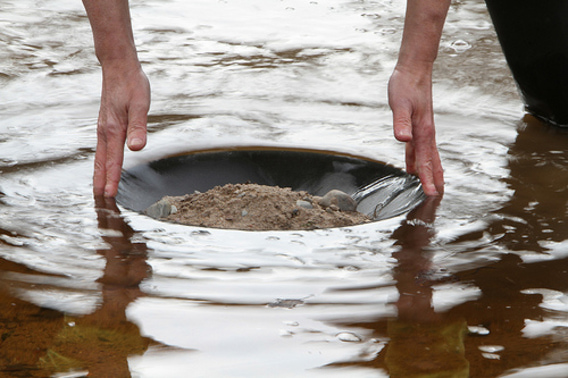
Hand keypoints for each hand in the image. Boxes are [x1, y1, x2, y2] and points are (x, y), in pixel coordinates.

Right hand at [93, 63, 149, 196]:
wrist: (119, 67)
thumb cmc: (132, 85)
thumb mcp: (140, 104)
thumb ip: (139, 127)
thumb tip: (136, 148)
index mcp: (113, 129)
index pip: (113, 160)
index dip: (112, 179)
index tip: (110, 195)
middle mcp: (105, 131)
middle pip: (101, 162)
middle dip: (101, 182)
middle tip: (101, 200)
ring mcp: (103, 128)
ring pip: (99, 156)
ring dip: (99, 174)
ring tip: (99, 189)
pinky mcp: (105, 124)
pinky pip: (102, 149)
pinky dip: (101, 162)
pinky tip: (104, 166)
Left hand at [388, 66, 443, 195]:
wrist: (413, 69)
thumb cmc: (405, 85)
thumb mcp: (399, 103)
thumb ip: (400, 122)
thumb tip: (403, 139)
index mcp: (423, 131)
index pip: (426, 160)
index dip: (428, 178)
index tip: (431, 193)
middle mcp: (426, 132)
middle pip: (432, 161)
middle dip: (434, 178)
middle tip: (436, 196)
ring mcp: (422, 129)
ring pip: (428, 156)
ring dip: (429, 171)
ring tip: (430, 185)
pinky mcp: (417, 125)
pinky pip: (418, 148)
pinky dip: (418, 160)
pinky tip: (413, 166)